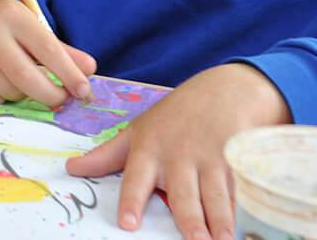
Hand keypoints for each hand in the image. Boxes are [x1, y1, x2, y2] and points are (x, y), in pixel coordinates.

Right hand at [0, 0, 96, 107]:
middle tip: (62, 99)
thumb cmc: (1, 23)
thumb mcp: (30, 26)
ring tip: (19, 77)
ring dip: (24, 94)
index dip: (69, 74)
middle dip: (51, 95)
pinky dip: (2, 96)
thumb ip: (60, 49)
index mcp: (12, 14)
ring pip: (11, 91)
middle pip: (28, 78)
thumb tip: (89, 70)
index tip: (84, 91)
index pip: (48, 50)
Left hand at [68, 62, 289, 239]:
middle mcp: (179, 157)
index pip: (136, 179)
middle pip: (184, 194)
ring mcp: (211, 160)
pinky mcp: (238, 163)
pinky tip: (246, 228)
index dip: (133, 201)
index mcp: (149, 151)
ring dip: (220, 222)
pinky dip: (244, 210)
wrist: (223, 91)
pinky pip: (240, 190)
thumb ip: (106, 156)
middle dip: (190, 220)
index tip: (128, 223)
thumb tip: (70, 169)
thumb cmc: (173, 118)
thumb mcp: (138, 131)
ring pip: (216, 196)